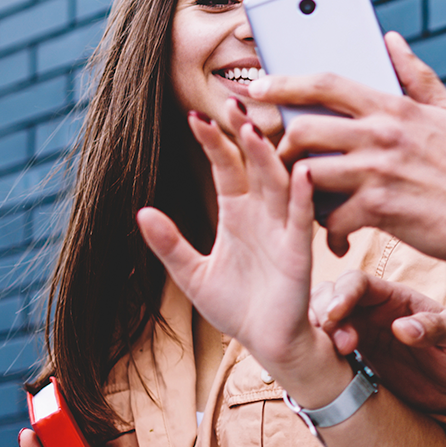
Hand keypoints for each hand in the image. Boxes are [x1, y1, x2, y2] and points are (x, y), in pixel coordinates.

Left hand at [137, 111, 340, 399]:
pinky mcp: (300, 253)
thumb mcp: (191, 275)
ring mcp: (283, 230)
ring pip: (280, 183)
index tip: (195, 115)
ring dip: (271, 157)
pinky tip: (303, 173)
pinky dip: (305, 197)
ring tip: (258, 130)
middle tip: (233, 102)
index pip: (225, 167)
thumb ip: (169, 244)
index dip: (212, 143)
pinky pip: (304, 219)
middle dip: (245, 134)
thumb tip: (140, 211)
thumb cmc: (236, 308)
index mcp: (237, 213)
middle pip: (255, 164)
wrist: (268, 344)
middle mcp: (263, 214)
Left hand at [248, 32, 445, 264]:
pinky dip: (329, 229)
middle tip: (282, 159)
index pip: (326, 83)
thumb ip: (415, 74)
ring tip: (307, 200)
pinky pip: (332, 217)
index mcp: (393, 107)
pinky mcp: (380, 209)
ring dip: (299, 190)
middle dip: (281, 145)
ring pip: (308, 174)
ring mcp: (378, 172)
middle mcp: (381, 135)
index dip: (284, 81)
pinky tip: (338, 236)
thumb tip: (390, 39)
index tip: (258, 85)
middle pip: (303, 129)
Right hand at [318, 270, 445, 424]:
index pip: (358, 282)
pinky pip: (325, 353)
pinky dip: (316, 356)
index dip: (342, 294)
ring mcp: (360, 336)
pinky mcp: (354, 362)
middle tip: (337, 343)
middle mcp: (371, 313)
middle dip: (323, 314)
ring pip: (322, 323)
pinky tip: (320, 369)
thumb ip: (435, 327)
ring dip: (316, 335)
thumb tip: (401, 327)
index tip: (335, 315)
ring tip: (330, 357)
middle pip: (330, 298)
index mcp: (395, 297)